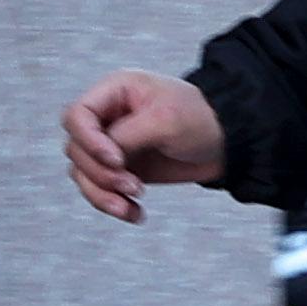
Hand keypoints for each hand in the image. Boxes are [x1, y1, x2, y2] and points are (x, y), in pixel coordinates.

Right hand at [62, 71, 226, 222]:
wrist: (230, 143)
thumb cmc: (202, 118)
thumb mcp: (165, 120)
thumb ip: (125, 136)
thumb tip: (100, 158)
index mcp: (115, 92)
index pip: (76, 116)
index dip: (88, 141)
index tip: (118, 159)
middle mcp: (107, 117)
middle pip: (76, 150)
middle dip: (100, 173)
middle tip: (133, 184)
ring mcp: (110, 145)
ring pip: (82, 174)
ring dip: (102, 195)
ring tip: (132, 206)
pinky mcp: (120, 169)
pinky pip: (99, 190)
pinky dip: (112, 204)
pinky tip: (134, 213)